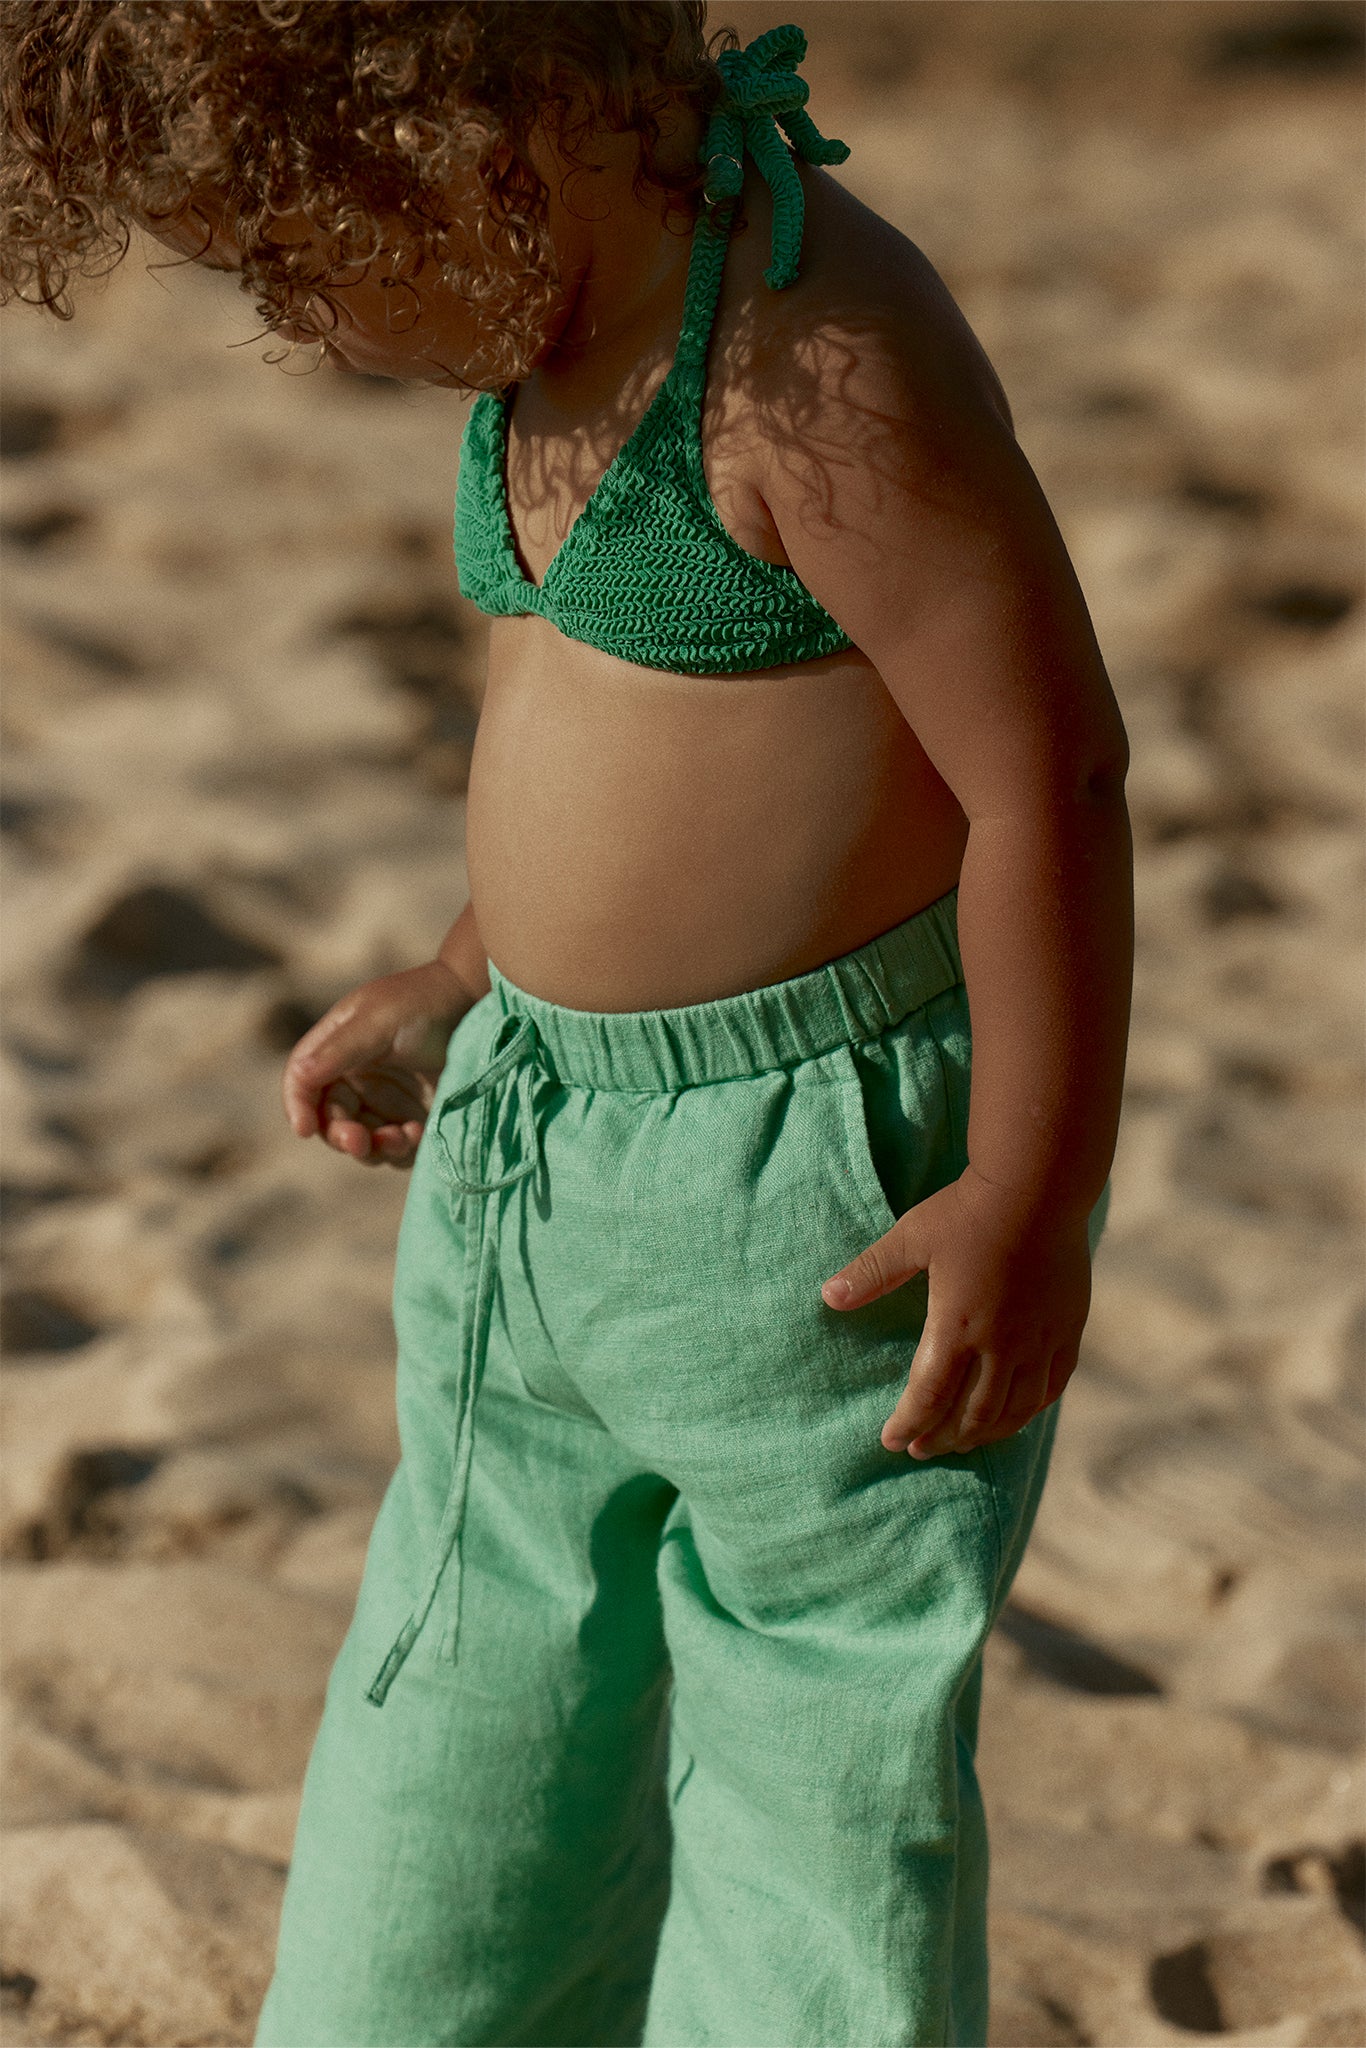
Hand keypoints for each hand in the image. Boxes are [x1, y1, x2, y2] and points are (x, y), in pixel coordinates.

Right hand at [281, 960, 477, 1167]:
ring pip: (363, 1141)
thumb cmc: (426, 1006)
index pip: (303, 1082)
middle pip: (331, 1120)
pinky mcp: (415, 1119)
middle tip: (362, 1143)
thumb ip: (338, 1050)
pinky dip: (404, 1150)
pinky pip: (398, 1150)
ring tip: (403, 1138)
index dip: (298, 1106)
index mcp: (337, 1047)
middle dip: (343, 1136)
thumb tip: (300, 1077)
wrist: (484, 1010)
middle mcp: (357, 1076)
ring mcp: (387, 1100)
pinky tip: (422, 1133)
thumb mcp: (378, 1022)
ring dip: (376, 1148)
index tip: (305, 1129)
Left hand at [821, 1166, 1093, 1457]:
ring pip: (1015, 1409)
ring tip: (964, 1441)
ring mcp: (1039, 1339)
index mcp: (957, 1325)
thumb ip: (871, 1273)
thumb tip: (827, 1297)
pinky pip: (1051, 1386)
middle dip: (943, 1438)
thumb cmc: (967, 1210)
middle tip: (922, 1449)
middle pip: (972, 1414)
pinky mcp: (1068, 1329)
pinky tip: (1016, 1414)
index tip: (891, 1441)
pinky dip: (1030, 1409)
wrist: (1037, 1185)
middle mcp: (1001, 1343)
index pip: (928, 1396)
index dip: (908, 1424)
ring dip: (986, 1432)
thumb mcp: (910, 1237)